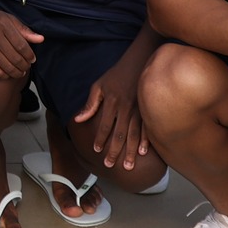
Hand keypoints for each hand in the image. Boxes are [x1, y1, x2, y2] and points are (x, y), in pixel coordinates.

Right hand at [0, 0, 40, 81]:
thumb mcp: (6, 18)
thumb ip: (23, 30)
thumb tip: (41, 39)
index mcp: (3, 24)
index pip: (22, 45)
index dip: (30, 55)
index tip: (32, 59)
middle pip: (15, 57)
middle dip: (25, 65)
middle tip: (27, 66)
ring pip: (7, 66)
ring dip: (17, 72)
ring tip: (20, 72)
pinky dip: (4, 75)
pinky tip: (8, 73)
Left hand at [72, 52, 148, 169]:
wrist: (140, 61)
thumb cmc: (117, 75)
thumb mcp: (99, 86)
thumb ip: (90, 104)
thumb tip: (78, 119)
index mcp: (112, 102)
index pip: (104, 124)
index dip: (100, 138)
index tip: (96, 150)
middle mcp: (126, 108)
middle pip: (119, 133)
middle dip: (114, 151)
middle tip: (109, 165)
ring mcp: (139, 109)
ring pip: (134, 134)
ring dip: (130, 151)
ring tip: (128, 166)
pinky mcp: (149, 109)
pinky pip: (148, 128)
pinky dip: (146, 141)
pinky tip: (143, 152)